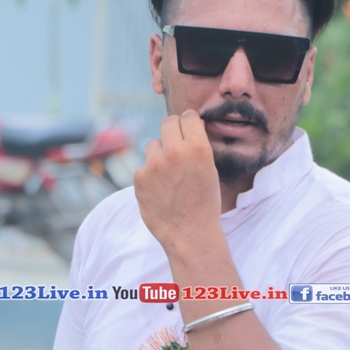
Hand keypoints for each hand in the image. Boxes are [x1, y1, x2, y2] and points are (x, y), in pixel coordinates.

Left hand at [133, 111, 221, 253]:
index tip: (188, 129)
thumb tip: (186, 124)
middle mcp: (176, 151)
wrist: (190, 234)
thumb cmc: (205, 203)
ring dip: (159, 154)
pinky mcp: (139, 176)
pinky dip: (150, 175)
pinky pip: (144, 165)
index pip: (188, 116)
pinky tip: (160, 190)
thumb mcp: (210, 169)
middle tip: (176, 145)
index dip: (188, 123)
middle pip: (168, 122)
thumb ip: (196, 146)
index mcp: (198, 147)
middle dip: (172, 131)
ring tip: (170, 177)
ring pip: (153, 144)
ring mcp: (155, 164)